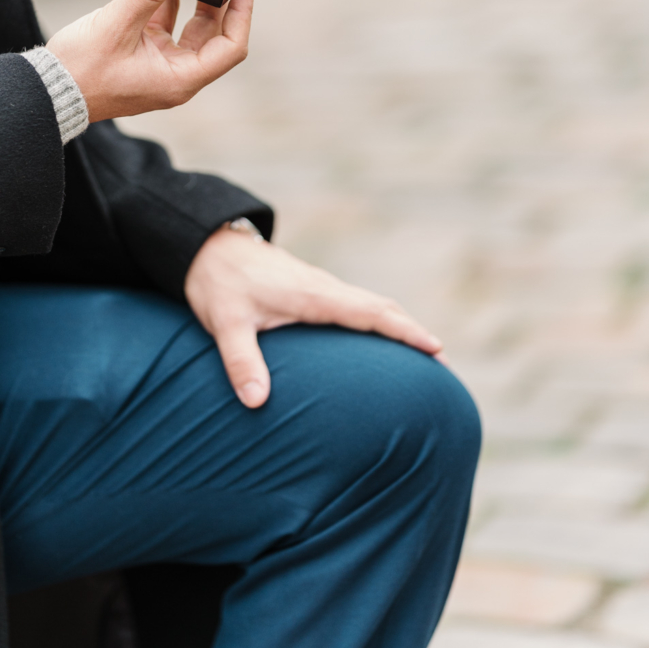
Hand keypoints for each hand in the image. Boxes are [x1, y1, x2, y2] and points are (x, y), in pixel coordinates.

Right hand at [47, 0, 253, 121]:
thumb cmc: (81, 73)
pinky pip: (149, 13)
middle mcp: (171, 71)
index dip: (242, 12)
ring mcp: (152, 59)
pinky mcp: (131, 46)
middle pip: (207, 30)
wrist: (45, 91)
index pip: (230, 47)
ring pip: (178, 18)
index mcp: (179, 78)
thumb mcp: (117, 27)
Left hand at [185, 227, 442, 407]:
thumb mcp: (225, 324)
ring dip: (396, 324)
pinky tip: (374, 337)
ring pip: (368, 303)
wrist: (205, 245)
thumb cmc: (218, 283)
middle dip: (413, 332)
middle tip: (443, 362)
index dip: (406, 332)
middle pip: (381, 307)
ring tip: (420, 353)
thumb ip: (241, 362)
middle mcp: (323, 287)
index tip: (438, 349)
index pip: (372, 313)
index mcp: (314, 295)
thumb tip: (257, 402)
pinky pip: (353, 303)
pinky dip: (374, 319)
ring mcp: (318, 285)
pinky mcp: (308, 287)